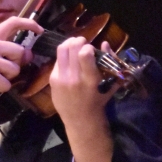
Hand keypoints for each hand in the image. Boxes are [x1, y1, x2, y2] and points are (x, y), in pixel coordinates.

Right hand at [0, 16, 41, 98]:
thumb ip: (4, 50)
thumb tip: (28, 55)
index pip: (12, 22)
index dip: (29, 24)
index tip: (39, 30)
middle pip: (20, 52)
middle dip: (16, 64)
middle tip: (3, 70)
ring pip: (14, 70)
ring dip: (7, 78)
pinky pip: (6, 84)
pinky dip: (0, 88)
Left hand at [50, 37, 116, 161]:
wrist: (80, 120)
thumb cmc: (99, 101)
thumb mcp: (109, 84)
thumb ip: (109, 63)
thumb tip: (104, 43)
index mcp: (90, 80)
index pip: (84, 54)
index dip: (88, 47)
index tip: (91, 49)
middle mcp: (74, 78)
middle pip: (71, 47)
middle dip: (78, 41)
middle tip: (83, 43)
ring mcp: (61, 79)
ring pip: (61, 50)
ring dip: (69, 44)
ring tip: (75, 46)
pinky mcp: (52, 80)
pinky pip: (57, 60)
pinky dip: (63, 56)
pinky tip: (69, 60)